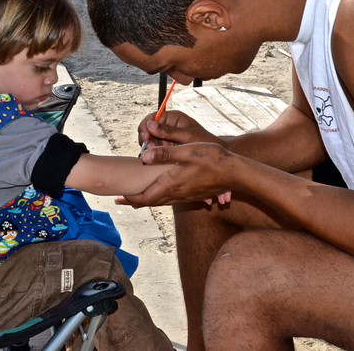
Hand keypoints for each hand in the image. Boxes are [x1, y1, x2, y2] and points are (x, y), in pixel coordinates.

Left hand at [120, 142, 237, 206]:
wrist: (235, 172)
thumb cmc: (212, 158)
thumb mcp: (187, 151)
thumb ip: (164, 153)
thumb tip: (142, 157)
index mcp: (172, 184)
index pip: (146, 196)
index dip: (130, 198)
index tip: (118, 197)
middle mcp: (177, 193)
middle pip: (151, 202)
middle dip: (135, 201)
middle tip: (121, 200)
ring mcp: (187, 195)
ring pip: (162, 201)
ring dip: (148, 200)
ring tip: (137, 198)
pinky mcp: (194, 194)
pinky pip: (173, 199)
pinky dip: (161, 198)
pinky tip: (162, 192)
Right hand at [137, 110, 220, 150]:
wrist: (214, 153)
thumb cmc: (204, 142)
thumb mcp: (187, 136)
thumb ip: (169, 131)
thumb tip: (150, 125)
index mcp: (173, 117)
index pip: (152, 117)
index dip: (145, 126)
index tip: (145, 138)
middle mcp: (167, 125)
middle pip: (147, 129)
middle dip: (146, 139)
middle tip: (149, 149)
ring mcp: (166, 136)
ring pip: (149, 140)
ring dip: (150, 147)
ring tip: (154, 155)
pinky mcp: (167, 146)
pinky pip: (155, 149)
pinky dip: (154, 153)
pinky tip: (158, 159)